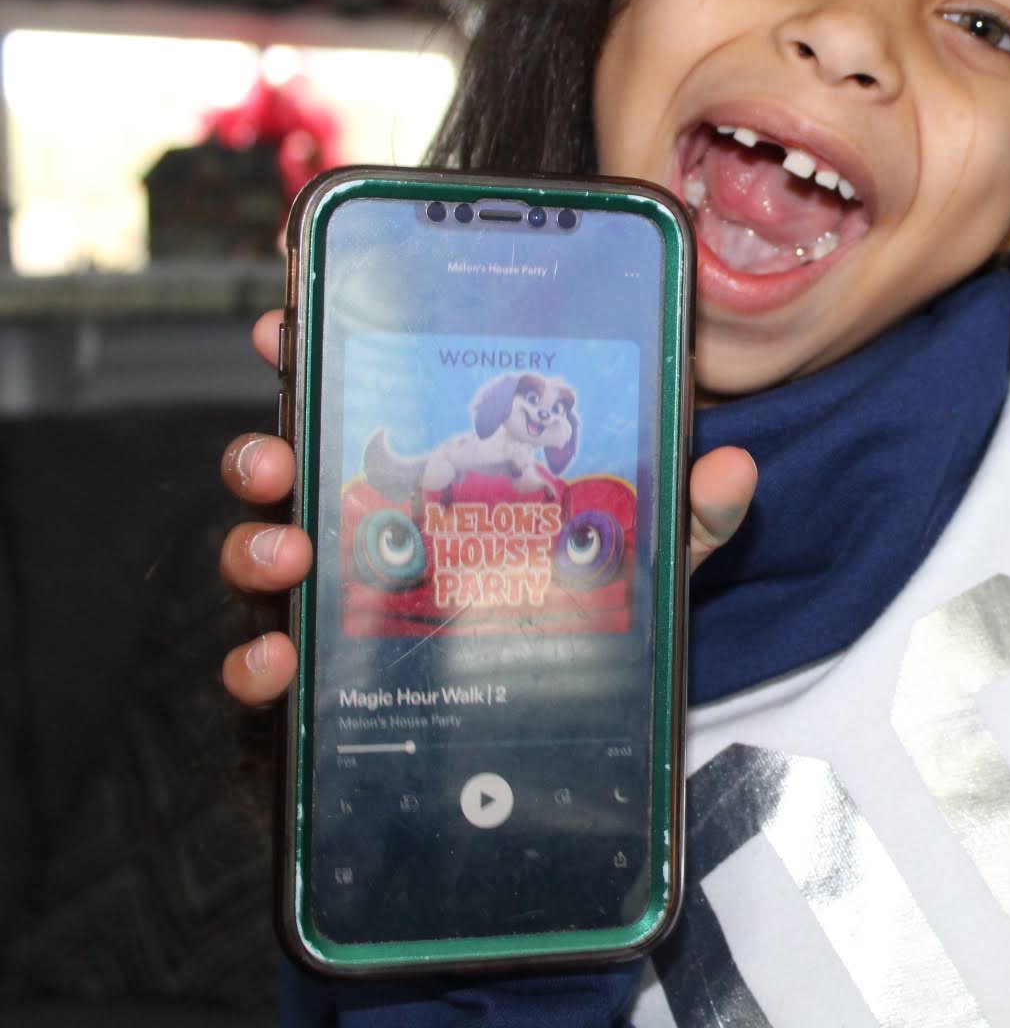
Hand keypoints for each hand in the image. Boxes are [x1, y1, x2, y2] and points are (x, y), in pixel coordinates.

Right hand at [218, 308, 755, 706]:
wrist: (584, 703)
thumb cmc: (599, 594)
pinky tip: (280, 666)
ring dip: (253, 550)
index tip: (280, 329)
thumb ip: (692, 507)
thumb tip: (732, 466)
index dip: (306, 354)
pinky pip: (274, 667)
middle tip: (278, 459)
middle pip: (290, 474)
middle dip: (261, 456)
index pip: (357, 398)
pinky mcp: (336, 677)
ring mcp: (346, 596)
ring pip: (266, 561)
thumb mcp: (650, 547)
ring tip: (287, 555)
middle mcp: (375, 522)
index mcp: (432, 469)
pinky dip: (257, 666)